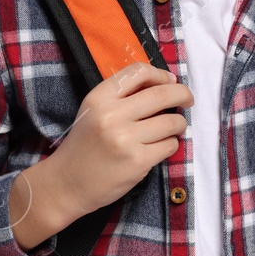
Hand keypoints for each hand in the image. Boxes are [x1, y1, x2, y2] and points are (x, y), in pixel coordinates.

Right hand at [46, 61, 192, 220]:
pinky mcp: (137, 162)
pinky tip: (160, 146)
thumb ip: (123, 96)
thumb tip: (165, 83)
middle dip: (182, 95)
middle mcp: (112, 115)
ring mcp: (125, 139)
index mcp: (99, 98)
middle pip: (162, 94)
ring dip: (179, 124)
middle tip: (187, 100)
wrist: (67, 183)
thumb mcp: (94, 110)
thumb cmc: (84, 145)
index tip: (170, 81)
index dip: (161, 74)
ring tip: (173, 128)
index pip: (139, 72)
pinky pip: (169, 146)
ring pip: (171, 122)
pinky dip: (170, 144)